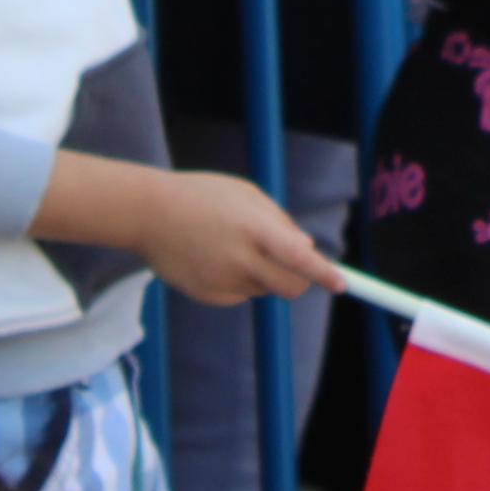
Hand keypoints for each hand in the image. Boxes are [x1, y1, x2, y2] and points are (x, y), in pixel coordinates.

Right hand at [136, 170, 338, 305]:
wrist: (148, 214)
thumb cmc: (202, 196)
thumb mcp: (246, 194)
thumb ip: (280, 222)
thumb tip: (306, 249)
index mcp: (253, 228)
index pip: (297, 257)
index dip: (322, 273)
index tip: (341, 283)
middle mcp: (240, 260)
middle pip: (290, 287)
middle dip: (304, 280)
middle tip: (299, 265)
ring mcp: (223, 282)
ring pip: (265, 288)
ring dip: (266, 274)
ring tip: (236, 244)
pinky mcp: (209, 296)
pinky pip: (241, 294)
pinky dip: (242, 280)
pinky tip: (217, 257)